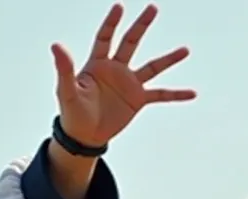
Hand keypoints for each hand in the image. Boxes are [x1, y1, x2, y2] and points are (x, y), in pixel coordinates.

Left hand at [52, 4, 195, 146]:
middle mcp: (116, 69)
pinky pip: (160, 95)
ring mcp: (129, 83)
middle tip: (153, 8)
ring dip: (168, 59)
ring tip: (185, 50)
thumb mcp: (66, 91)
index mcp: (97, 64)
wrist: (83, 136)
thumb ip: (64, 68)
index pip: (105, 38)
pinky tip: (192, 93)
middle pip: (131, 42)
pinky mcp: (138, 100)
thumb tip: (55, 45)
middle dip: (141, 25)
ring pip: (152, 67)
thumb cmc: (71, 113)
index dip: (111, 23)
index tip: (119, 6)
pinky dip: (176, 94)